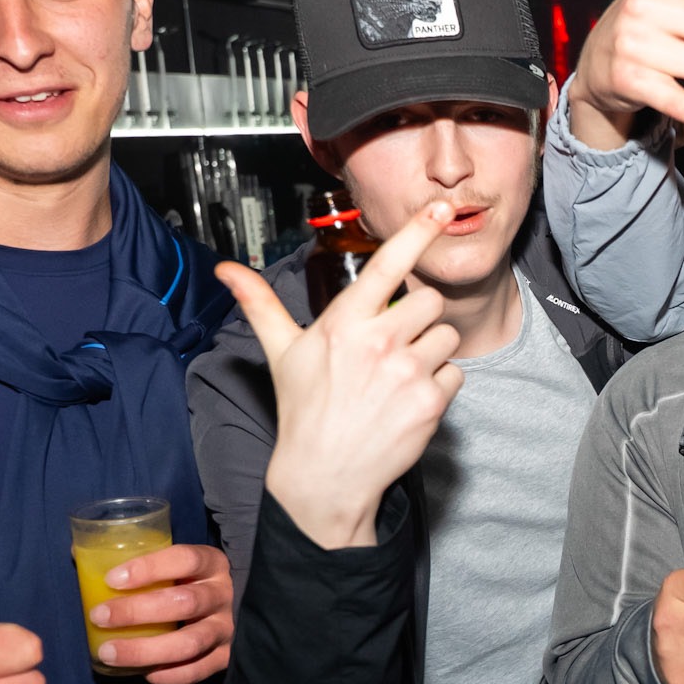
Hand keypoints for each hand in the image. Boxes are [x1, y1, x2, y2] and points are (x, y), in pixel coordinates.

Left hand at [85, 543, 233, 683]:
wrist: (230, 608)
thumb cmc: (184, 582)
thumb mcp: (168, 564)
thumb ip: (130, 559)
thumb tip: (77, 554)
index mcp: (211, 564)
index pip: (186, 559)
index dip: (150, 568)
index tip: (112, 579)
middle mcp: (223, 595)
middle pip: (186, 602)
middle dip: (137, 611)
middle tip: (99, 616)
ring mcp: (227, 628)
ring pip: (191, 642)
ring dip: (146, 649)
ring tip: (108, 652)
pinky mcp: (227, 657)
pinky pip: (200, 670)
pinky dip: (172, 675)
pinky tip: (146, 674)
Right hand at [216, 202, 462, 550]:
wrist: (325, 476)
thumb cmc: (303, 411)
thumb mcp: (281, 353)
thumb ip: (260, 304)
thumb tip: (227, 270)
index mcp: (344, 323)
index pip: (388, 264)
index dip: (418, 231)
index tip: (441, 207)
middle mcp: (378, 342)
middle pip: (428, 300)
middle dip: (418, 317)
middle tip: (393, 343)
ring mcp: (407, 373)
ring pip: (446, 335)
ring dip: (431, 351)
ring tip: (398, 375)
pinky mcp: (431, 402)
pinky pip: (456, 373)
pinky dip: (440, 385)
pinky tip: (409, 400)